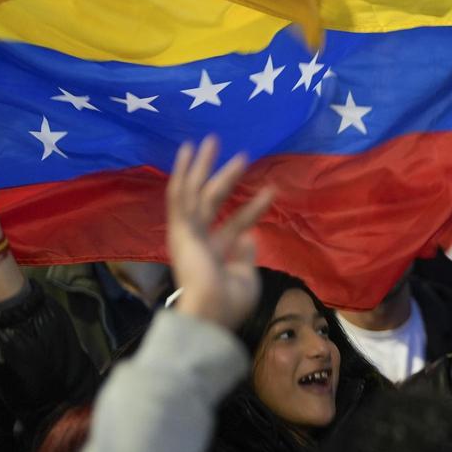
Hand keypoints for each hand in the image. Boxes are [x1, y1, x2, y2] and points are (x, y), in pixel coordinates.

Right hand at [166, 136, 273, 328]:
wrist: (211, 312)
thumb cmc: (230, 301)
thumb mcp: (246, 276)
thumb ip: (245, 254)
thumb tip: (249, 236)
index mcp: (214, 253)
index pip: (235, 224)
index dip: (253, 207)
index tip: (271, 190)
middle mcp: (198, 239)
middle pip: (209, 200)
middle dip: (219, 175)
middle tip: (232, 151)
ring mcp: (187, 232)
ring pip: (196, 191)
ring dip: (204, 165)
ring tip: (213, 139)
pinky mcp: (180, 227)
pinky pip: (180, 194)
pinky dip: (183, 171)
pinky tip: (188, 150)